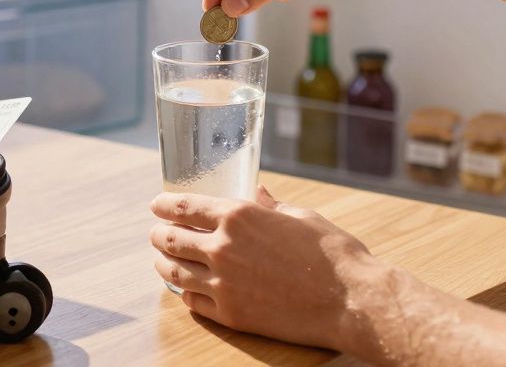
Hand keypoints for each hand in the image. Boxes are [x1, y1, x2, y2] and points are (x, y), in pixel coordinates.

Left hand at [149, 186, 405, 356]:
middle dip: (158, 234)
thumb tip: (258, 192)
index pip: (184, 207)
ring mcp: (223, 284)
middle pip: (171, 239)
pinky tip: (185, 290)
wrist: (350, 300)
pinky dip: (184, 294)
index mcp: (239, 216)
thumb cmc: (332, 254)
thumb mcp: (300, 216)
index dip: (165, 205)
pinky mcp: (231, 314)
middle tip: (156, 233)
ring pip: (175, 272)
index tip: (157, 205)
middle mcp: (223, 248)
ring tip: (161, 260)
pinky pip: (193, 302)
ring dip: (163, 263)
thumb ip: (270, 206)